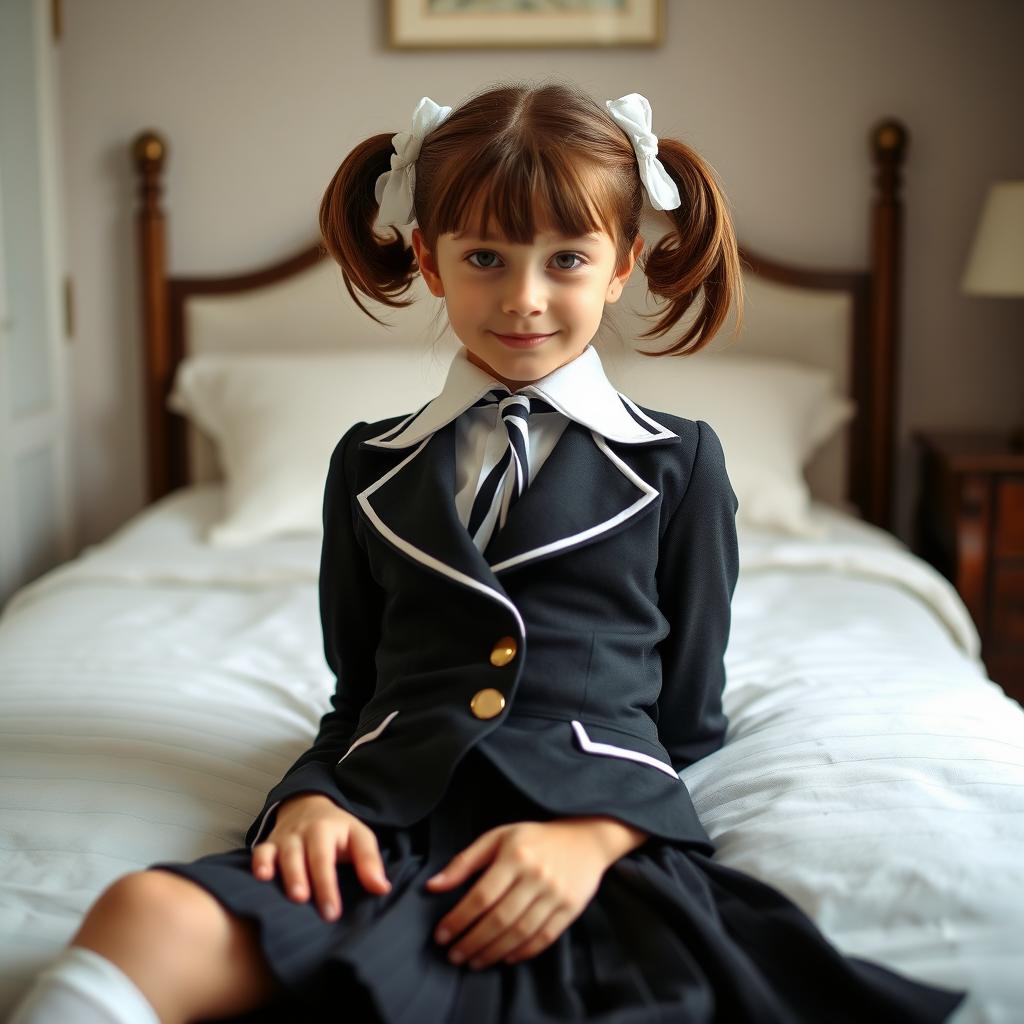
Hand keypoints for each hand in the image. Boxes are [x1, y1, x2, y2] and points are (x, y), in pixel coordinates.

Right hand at [251, 793, 391, 921]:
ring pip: (280, 855)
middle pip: (301, 856)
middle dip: (302, 880)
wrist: (308, 806)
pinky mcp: (269, 844)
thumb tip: (382, 889)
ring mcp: (284, 838)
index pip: (326, 860)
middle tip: (304, 901)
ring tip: (287, 894)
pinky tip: (260, 878)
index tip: (332, 913)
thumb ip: (369, 861)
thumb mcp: (359, 836)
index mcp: (326, 831)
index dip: (328, 886)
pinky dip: (258, 863)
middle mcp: (303, 833)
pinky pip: (260, 852)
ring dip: (283, 874)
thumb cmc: (338, 830)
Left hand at [425, 820, 608, 969]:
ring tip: (474, 961)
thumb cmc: (534, 839)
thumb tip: (433, 886)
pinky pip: (544, 938)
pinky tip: (505, 958)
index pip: (481, 896)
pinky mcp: (571, 909)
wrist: (585, 839)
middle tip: (454, 955)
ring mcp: (556, 894)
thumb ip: (465, 862)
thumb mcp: (497, 838)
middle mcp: (536, 876)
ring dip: (493, 952)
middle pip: (499, 919)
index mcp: (515, 855)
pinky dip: (523, 953)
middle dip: (472, 942)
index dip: (459, 919)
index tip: (441, 935)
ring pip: (520, 933)